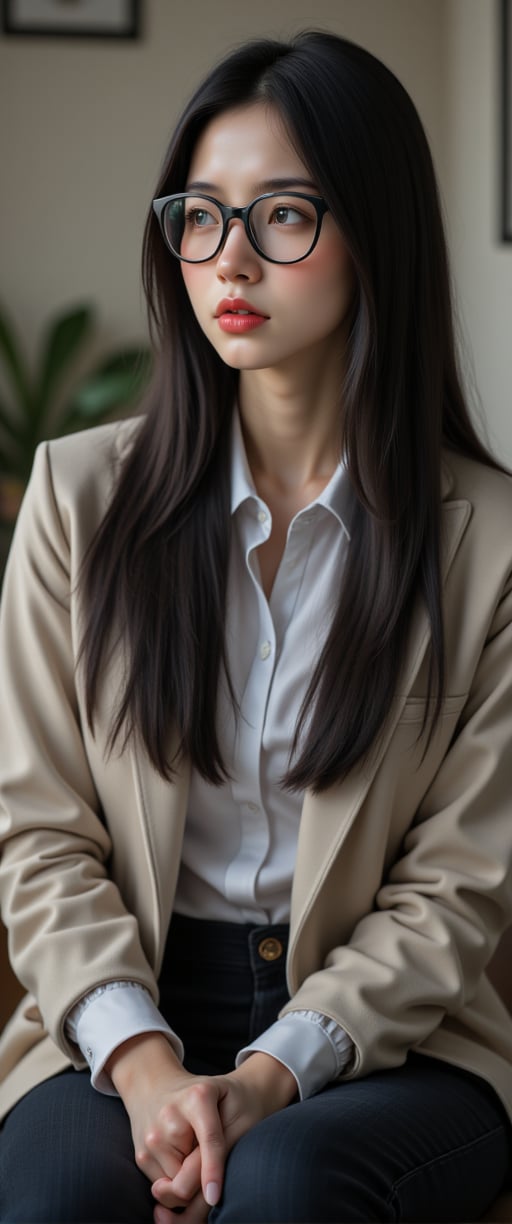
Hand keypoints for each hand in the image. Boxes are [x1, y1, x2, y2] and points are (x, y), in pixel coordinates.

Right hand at [106, 1034, 225, 1205]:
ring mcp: (151, 1137)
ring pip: (176, 1188)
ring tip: (193, 1152)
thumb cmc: (204, 1096)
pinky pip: (164, 1187)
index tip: (214, 1197)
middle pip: (189, 1176)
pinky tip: (179, 1156)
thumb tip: (207, 1193)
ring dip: (188, 1181)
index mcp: (198, 1097)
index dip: (212, 1171)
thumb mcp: (225, 1103)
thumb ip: (224, 1141)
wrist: (156, 1083)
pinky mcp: (140, 1156)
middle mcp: (169, 1116)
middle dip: (201, 1183)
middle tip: (211, 1168)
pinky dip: (175, 1180)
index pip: (210, 1140)